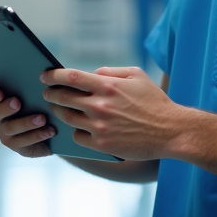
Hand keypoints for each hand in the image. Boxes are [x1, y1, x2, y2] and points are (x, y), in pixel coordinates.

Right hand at [0, 88, 54, 157]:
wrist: (46, 130)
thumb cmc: (34, 105)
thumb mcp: (29, 95)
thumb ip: (26, 86)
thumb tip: (40, 73)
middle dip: (5, 108)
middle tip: (17, 103)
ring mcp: (5, 136)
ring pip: (11, 129)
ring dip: (26, 123)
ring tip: (42, 118)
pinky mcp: (18, 147)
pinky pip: (25, 142)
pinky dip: (38, 135)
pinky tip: (50, 130)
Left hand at [40, 66, 181, 160]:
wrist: (171, 131)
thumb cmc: (155, 101)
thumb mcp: (137, 76)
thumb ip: (111, 71)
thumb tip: (91, 73)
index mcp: (108, 86)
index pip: (72, 77)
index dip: (54, 76)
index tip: (45, 76)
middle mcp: (100, 106)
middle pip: (63, 98)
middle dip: (51, 94)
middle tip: (48, 93)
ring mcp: (100, 126)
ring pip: (68, 118)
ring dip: (60, 112)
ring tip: (60, 109)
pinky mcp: (102, 144)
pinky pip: (77, 136)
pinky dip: (75, 130)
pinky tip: (78, 127)